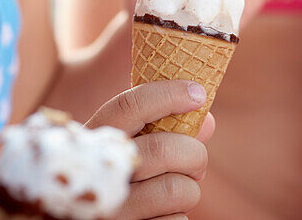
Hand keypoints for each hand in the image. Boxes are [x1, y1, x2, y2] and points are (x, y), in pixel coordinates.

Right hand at [87, 80, 211, 218]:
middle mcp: (97, 173)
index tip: (198, 94)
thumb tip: (207, 122)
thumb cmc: (119, 178)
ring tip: (178, 190)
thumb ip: (163, 131)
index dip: (167, 95)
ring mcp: (111, 209)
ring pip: (175, 189)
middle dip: (194, 153)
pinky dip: (178, 215)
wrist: (95, 219)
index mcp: (94, 141)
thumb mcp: (128, 150)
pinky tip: (162, 214)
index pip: (128, 106)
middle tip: (196, 161)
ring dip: (189, 188)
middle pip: (162, 149)